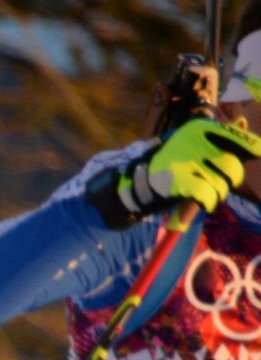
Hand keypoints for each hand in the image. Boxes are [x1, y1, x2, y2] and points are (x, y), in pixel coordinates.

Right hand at [108, 117, 260, 223]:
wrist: (137, 185)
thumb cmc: (173, 166)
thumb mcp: (196, 147)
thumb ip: (223, 139)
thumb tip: (247, 127)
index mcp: (199, 129)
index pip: (239, 137)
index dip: (252, 147)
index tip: (256, 153)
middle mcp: (193, 141)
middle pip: (232, 165)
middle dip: (231, 178)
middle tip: (220, 182)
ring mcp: (185, 162)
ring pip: (222, 184)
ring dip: (217, 193)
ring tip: (206, 194)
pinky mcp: (179, 182)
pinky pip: (207, 196)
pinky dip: (208, 202)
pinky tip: (204, 203)